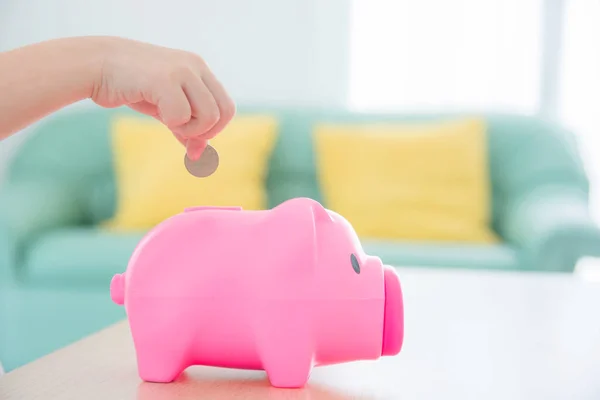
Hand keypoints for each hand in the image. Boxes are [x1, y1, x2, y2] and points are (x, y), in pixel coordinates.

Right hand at [91, 37, 235, 159]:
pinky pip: (182, 116)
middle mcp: (196, 66)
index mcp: (200, 70)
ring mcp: (182, 70)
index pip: (227, 108)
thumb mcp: (166, 108)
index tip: (190, 136)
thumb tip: (201, 156)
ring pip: (209, 115)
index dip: (213, 129)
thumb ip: (186, 128)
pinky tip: (157, 112)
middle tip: (181, 130)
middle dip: (206, 131)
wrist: (97, 65)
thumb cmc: (133, 86)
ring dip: (189, 128)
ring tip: (168, 120)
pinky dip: (172, 123)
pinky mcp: (164, 79)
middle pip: (225, 112)